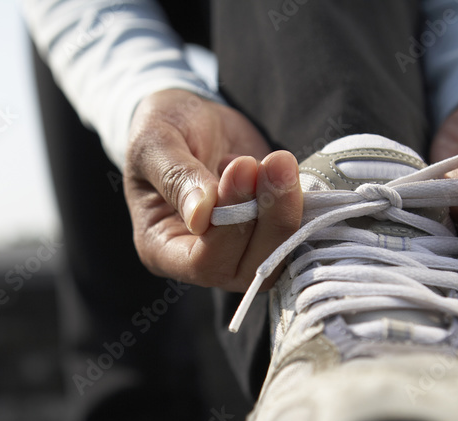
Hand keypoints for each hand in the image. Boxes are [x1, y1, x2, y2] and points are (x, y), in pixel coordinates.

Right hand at [123, 89, 302, 290]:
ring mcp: (240, 247)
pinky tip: (290, 172)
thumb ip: (176, 177)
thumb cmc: (161, 127)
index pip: (204, 262)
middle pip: (249, 267)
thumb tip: (200, 215)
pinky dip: (302, 206)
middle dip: (269, 219)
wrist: (191, 116)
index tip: (240, 168)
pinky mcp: (268, 229)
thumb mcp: (155, 143)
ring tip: (281, 162)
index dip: (229, 225)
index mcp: (162, 246)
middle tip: (275, 164)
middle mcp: (201, 257)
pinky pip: (297, 234)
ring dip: (288, 210)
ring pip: (278, 255)